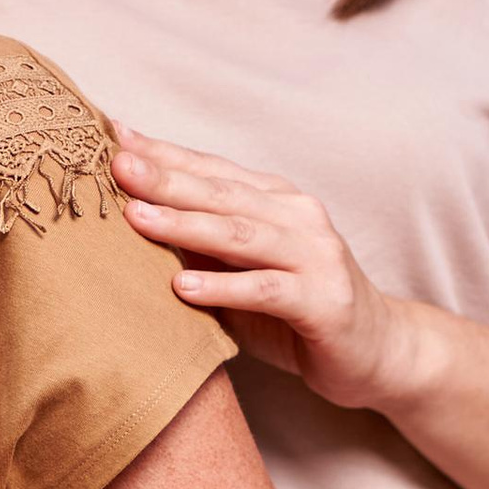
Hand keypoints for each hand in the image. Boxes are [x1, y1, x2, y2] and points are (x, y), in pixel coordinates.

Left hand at [112, 129, 427, 412]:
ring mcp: (315, 256)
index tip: (112, 135)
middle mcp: (298, 216)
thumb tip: (131, 219)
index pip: (212, 170)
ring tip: (136, 219)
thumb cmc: (297, 310)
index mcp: (276, 200)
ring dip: (185, 225)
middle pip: (221, 193)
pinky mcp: (324, 301)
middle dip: (166, 178)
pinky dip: (223, 287)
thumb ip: (202, 246)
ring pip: (241, 234)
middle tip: (116, 165)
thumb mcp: (243, 270)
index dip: (164, 152)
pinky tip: (182, 286)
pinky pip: (265, 290)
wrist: (377, 352)